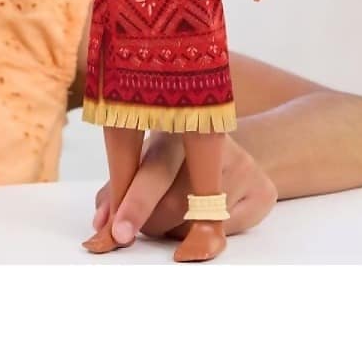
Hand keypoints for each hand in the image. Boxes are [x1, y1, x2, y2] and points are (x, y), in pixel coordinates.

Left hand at [91, 133, 277, 244]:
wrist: (234, 151)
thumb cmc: (175, 161)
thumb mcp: (143, 162)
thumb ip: (117, 190)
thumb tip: (99, 225)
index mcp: (170, 127)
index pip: (149, 171)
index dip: (131, 203)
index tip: (116, 233)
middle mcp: (209, 139)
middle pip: (173, 203)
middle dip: (149, 224)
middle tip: (133, 230)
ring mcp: (240, 164)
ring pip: (195, 222)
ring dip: (172, 230)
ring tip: (170, 213)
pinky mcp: (262, 189)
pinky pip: (224, 230)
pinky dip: (203, 234)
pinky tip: (200, 215)